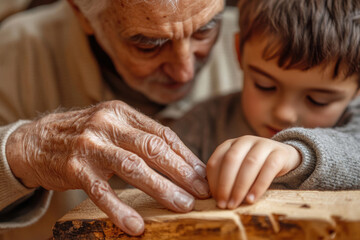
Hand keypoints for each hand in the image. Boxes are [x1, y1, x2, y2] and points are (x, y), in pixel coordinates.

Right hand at [6, 100, 208, 235]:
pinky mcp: (75, 168)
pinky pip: (102, 192)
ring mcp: (90, 145)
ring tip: (182, 205)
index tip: (202, 174)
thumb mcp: (113, 125)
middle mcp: (108, 124)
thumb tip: (180, 160)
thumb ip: (141, 137)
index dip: (186, 155)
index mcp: (122, 113)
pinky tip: (137, 225)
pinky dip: (120, 209)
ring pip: (133, 167)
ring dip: (161, 188)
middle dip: (181, 172)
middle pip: (153, 148)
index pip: (162, 133)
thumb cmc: (85, 135)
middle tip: (201, 191)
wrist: (38, 140)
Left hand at [207, 135, 300, 208]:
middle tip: (224, 204)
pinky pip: (268, 169)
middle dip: (225, 184)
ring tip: (236, 204)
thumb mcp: (239, 168)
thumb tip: (217, 198)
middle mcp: (244, 141)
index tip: (215, 198)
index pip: (216, 160)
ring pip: (249, 163)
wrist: (283, 157)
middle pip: (231, 160)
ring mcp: (263, 144)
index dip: (213, 181)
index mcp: (230, 144)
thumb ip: (227, 178)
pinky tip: (251, 199)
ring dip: (240, 187)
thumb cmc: (255, 167)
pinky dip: (258, 186)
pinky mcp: (279, 153)